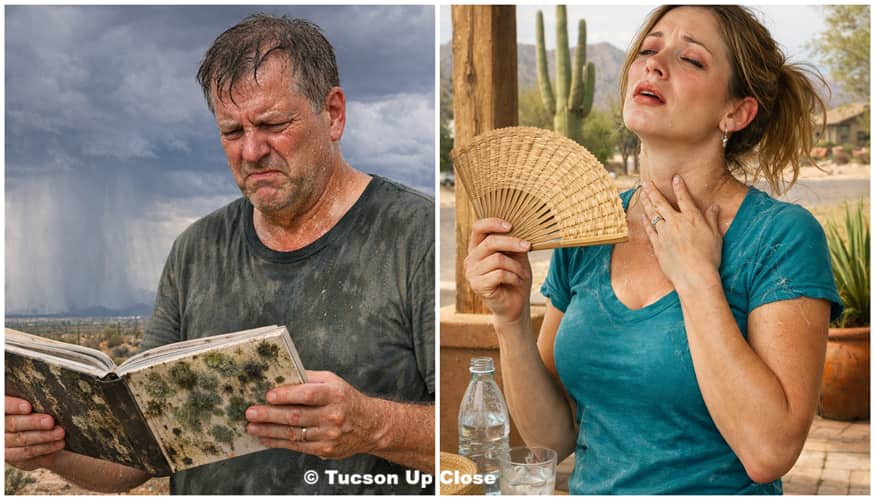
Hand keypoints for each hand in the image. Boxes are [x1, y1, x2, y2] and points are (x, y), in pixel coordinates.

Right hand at [5, 396, 65, 470]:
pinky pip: (26, 454)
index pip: (3, 405)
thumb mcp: (27, 399)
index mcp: (2, 409)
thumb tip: (42, 382)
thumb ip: (29, 395)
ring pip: (21, 440)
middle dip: (33, 423)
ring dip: (43, 437)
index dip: (13, 406)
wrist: (27, 433)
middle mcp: (0, 427)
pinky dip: (44, 449)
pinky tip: (58, 444)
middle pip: (12, 424)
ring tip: (60, 433)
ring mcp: (3, 443)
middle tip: (50, 421)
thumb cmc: (31, 409)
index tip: (28, 407)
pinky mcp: (11, 456)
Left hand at [245, 371, 384, 459]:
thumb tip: (282, 376)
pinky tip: (265, 437)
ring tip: (252, 426)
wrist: (369, 426)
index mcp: (334, 394)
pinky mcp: (325, 450)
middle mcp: (333, 415)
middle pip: (296, 416)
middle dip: (270, 415)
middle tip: (251, 412)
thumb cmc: (346, 400)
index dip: (287, 395)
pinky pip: (297, 446)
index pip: (308, 394)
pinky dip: (278, 442)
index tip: (268, 395)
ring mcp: (329, 435)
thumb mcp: (333, 382)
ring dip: (269, 430)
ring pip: (293, 433)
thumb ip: (309, 379)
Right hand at [463, 218, 531, 323]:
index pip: (477, 227)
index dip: (492, 223)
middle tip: (528, 246)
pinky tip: (517, 282)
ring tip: (523, 274)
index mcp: (477, 248)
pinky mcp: (477, 286)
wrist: (516, 305)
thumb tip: (522, 227)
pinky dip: (513, 277)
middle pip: (490, 242)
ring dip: (516, 266)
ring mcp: (472, 273)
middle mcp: (471, 259)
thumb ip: (514, 242)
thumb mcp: (517, 257)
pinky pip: (499, 274)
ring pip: (497, 259)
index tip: (510, 225)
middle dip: (512, 243)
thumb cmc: (516, 278)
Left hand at [641, 176, 722, 291]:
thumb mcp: (716, 236)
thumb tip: (714, 207)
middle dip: (652, 191)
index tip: (675, 178)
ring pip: (652, 214)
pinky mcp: (657, 245)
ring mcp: (664, 233)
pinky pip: (649, 229)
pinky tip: (643, 215)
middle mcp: (676, 223)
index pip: (684, 198)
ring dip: (646, 202)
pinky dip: (646, 221)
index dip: (679, 187)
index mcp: (692, 218)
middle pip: (661, 203)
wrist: (694, 276)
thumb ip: (712, 220)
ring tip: (641, 194)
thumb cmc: (709, 257)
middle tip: (646, 182)